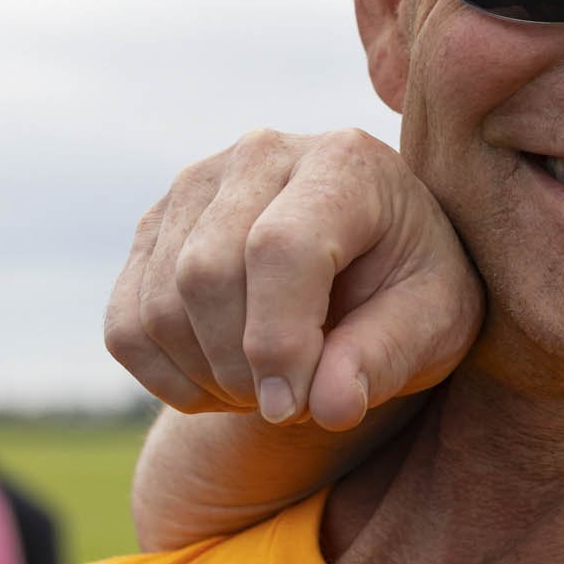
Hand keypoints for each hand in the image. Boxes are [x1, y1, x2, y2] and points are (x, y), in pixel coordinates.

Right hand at [104, 128, 482, 429]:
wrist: (375, 268)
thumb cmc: (415, 292)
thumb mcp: (437, 322)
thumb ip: (388, 356)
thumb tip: (327, 405)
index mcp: (344, 162)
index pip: (281, 247)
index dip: (279, 340)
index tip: (296, 408)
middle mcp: (261, 155)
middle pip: (206, 273)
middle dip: (242, 366)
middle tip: (292, 405)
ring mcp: (195, 188)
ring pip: (159, 305)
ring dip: (208, 378)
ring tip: (269, 391)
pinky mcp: (155, 231)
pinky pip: (126, 326)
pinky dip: (167, 378)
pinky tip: (225, 384)